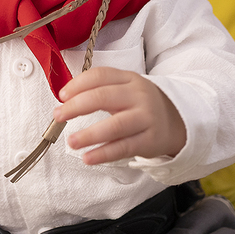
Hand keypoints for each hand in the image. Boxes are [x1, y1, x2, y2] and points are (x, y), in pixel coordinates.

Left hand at [55, 67, 185, 164]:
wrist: (176, 121)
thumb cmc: (141, 105)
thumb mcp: (126, 89)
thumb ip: (100, 90)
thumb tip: (66, 100)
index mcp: (129, 79)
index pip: (100, 76)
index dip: (78, 84)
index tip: (62, 96)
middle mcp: (139, 96)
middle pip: (103, 97)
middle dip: (76, 106)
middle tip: (58, 116)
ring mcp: (145, 118)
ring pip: (114, 125)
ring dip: (89, 135)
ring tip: (71, 141)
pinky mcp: (149, 140)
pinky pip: (123, 147)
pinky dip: (103, 154)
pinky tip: (88, 158)